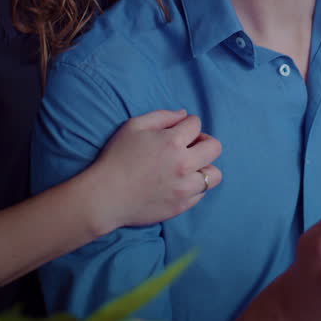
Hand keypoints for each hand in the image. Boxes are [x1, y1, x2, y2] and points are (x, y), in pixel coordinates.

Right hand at [88, 109, 221, 230]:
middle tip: (190, 147)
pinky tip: (178, 183)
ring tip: (188, 168)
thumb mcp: (133, 127)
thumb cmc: (116, 158)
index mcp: (172, 142)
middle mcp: (183, 164)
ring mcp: (185, 187)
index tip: (179, 130)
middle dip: (204, 142)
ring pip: (214, 174)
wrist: (105, 196)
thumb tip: (184, 115)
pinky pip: (201, 193)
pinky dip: (194, 186)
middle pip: (215, 148)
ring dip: (204, 167)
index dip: (188, 124)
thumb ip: (162, 116)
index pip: (196, 124)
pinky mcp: (182, 205)